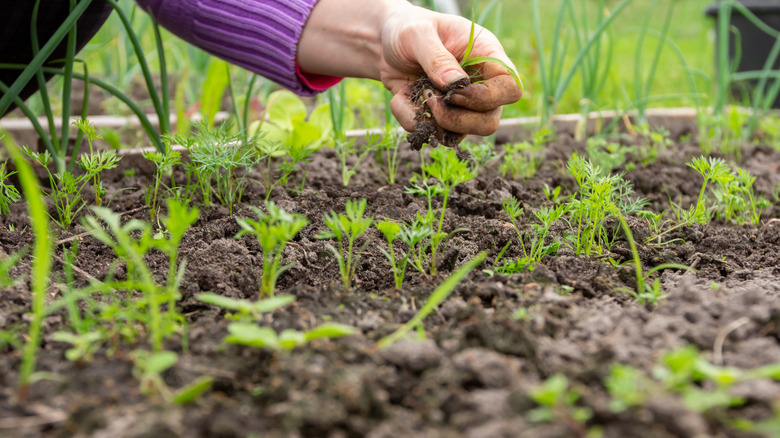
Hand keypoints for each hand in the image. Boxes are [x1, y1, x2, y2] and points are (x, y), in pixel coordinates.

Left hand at [297, 0, 521, 139]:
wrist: (384, 43)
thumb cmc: (407, 29)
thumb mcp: (417, 33)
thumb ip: (436, 57)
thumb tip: (456, 84)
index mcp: (486, 56)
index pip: (510, 87)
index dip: (488, 98)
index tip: (454, 92)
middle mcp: (480, 84)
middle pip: (489, 121)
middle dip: (457, 119)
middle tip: (430, 100)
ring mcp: (462, 105)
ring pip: (463, 134)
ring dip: (433, 123)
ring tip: (415, 94)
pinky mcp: (441, 117)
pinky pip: (432, 134)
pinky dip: (411, 122)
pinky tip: (401, 98)